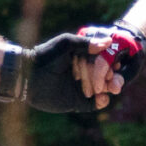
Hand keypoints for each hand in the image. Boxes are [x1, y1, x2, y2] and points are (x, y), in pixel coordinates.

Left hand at [4, 26, 144, 113]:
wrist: (27, 77)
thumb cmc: (45, 56)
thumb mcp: (65, 44)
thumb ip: (85, 43)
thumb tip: (108, 41)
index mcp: (82, 57)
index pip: (103, 60)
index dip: (112, 62)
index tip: (118, 63)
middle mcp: (84, 72)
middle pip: (105, 76)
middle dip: (112, 77)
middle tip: (116, 79)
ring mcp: (81, 88)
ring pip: (102, 90)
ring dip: (109, 90)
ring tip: (111, 89)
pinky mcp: (77, 102)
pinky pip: (94, 104)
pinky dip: (101, 102)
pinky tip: (102, 99)